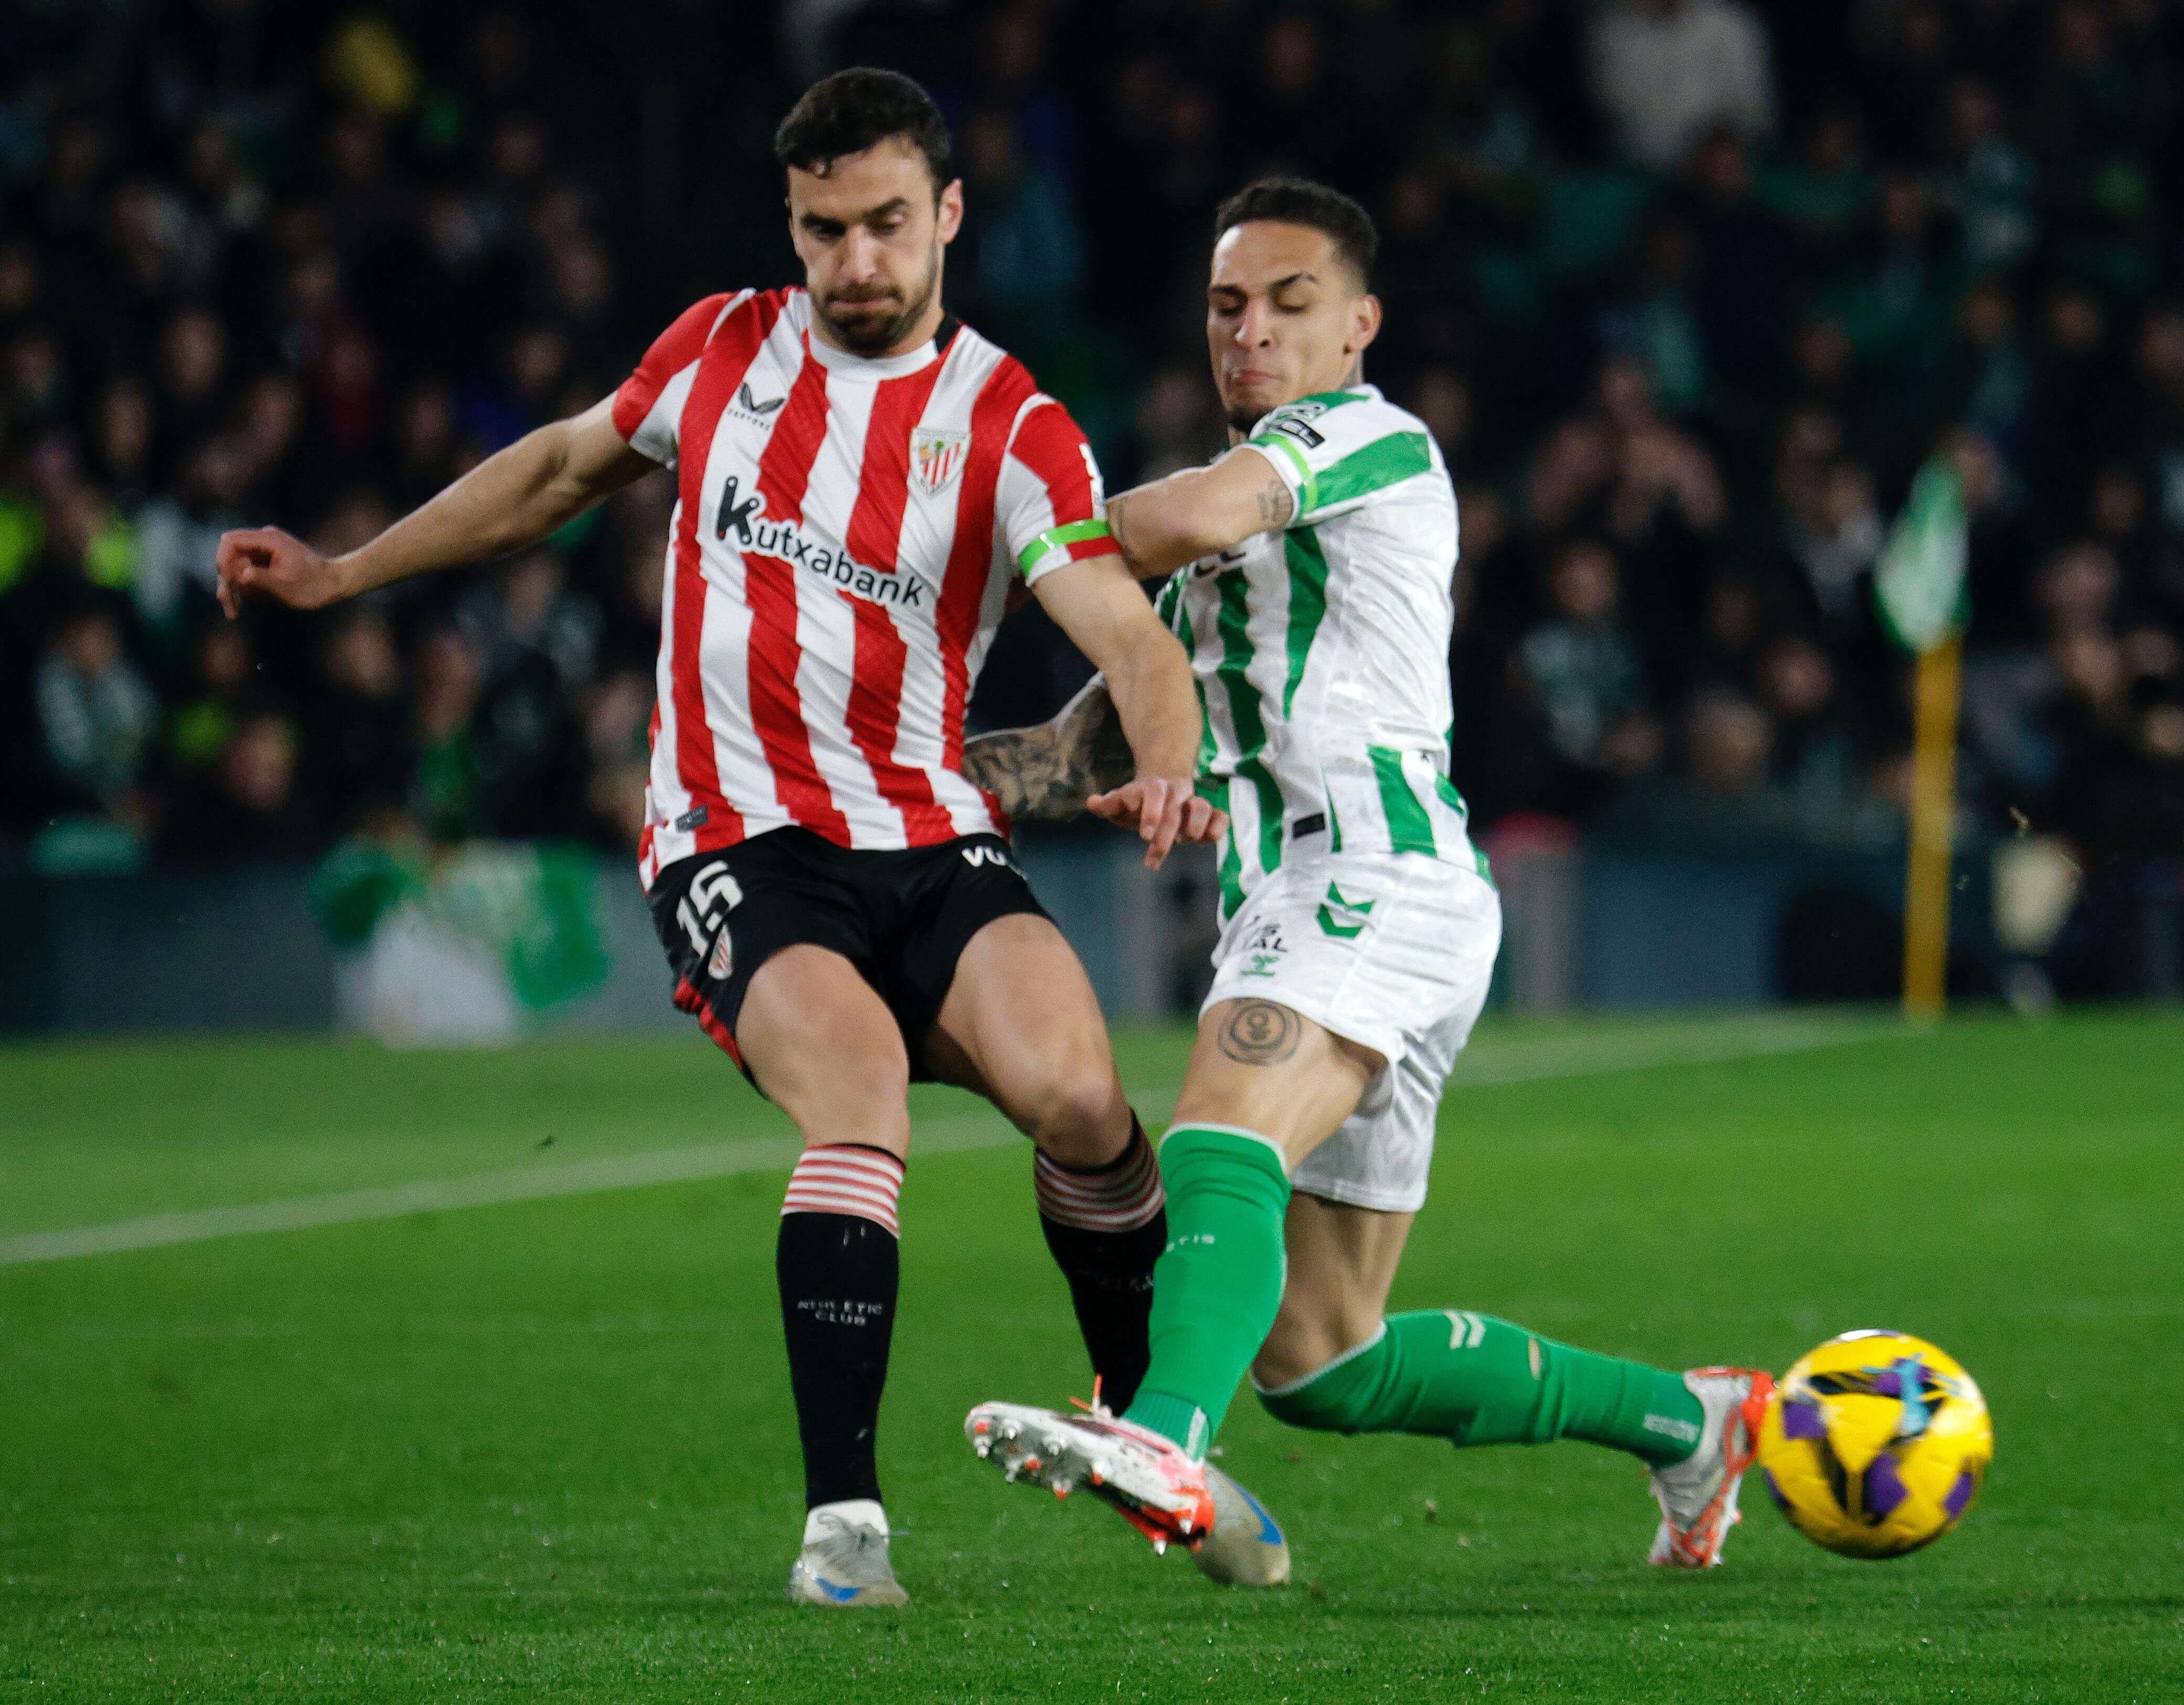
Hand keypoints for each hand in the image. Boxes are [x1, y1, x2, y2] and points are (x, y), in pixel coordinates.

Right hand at [214, 526, 351, 617]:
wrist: (335, 584)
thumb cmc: (314, 586)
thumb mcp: (287, 587)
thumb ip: (262, 579)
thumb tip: (240, 574)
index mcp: (269, 540)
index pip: (231, 542)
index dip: (222, 561)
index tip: (227, 583)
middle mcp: (264, 541)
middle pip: (230, 556)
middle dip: (227, 582)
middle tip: (231, 610)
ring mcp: (264, 551)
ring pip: (235, 567)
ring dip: (236, 589)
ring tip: (244, 610)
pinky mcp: (265, 562)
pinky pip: (245, 573)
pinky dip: (245, 589)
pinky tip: (253, 604)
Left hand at [1086, 775, 1226, 870]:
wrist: (1162, 788)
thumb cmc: (1137, 803)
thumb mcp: (1120, 803)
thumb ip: (1108, 805)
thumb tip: (1092, 803)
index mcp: (1151, 788)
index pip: (1153, 792)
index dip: (1150, 812)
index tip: (1144, 836)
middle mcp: (1174, 793)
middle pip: (1175, 809)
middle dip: (1166, 833)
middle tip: (1154, 857)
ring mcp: (1192, 803)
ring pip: (1201, 806)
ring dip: (1196, 825)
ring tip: (1187, 841)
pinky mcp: (1208, 815)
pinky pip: (1220, 817)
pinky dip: (1218, 828)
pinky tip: (1206, 841)